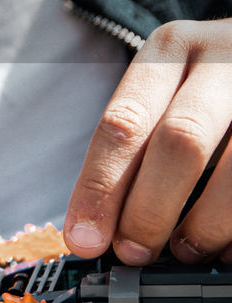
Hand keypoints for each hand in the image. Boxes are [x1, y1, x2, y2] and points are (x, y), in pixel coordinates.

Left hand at [64, 19, 231, 264]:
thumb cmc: (207, 85)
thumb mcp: (167, 89)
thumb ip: (137, 145)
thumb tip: (98, 226)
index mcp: (170, 50)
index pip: (125, 121)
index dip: (101, 186)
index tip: (85, 238)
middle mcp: (222, 60)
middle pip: (180, 140)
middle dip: (150, 209)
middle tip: (133, 252)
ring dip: (203, 225)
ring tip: (184, 251)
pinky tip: (225, 248)